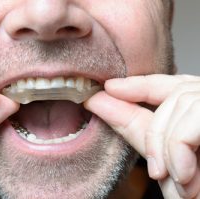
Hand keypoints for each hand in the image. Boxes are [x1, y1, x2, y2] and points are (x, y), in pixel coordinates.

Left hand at [84, 74, 199, 198]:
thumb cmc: (196, 195)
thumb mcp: (164, 161)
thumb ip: (135, 127)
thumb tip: (98, 101)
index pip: (170, 85)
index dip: (139, 84)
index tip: (110, 87)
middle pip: (177, 93)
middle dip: (155, 129)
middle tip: (155, 170)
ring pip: (184, 101)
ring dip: (169, 144)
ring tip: (175, 179)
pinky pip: (196, 119)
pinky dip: (180, 146)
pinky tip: (185, 176)